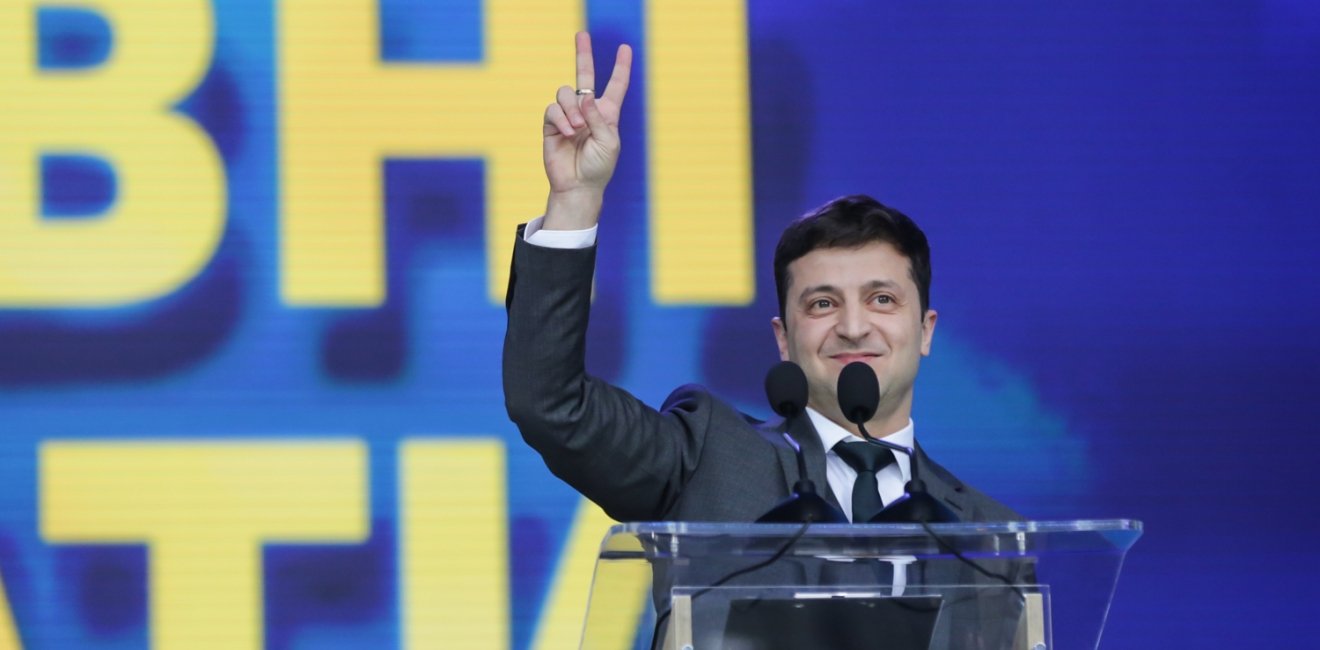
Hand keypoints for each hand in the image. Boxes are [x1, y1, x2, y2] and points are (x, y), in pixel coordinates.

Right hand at [542, 32, 632, 228]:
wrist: (578, 186)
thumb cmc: (599, 167)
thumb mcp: (608, 142)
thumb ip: (598, 117)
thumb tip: (584, 95)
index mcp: (607, 114)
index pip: (616, 86)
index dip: (621, 68)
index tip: (625, 48)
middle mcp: (587, 110)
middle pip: (584, 76)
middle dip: (583, 54)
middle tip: (582, 35)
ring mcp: (569, 116)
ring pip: (566, 93)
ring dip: (572, 109)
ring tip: (578, 129)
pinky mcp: (552, 124)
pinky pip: (553, 109)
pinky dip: (562, 119)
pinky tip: (569, 133)